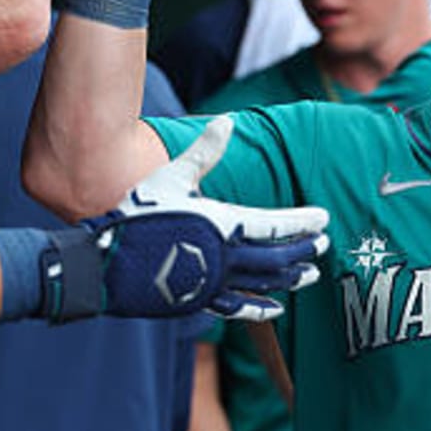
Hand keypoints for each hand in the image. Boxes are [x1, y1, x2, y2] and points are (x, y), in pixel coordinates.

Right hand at [92, 114, 330, 321]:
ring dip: (290, 279)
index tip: (324, 219)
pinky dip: (260, 308)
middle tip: (323, 245)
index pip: (276, 225)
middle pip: (277, 258)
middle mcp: (224, 257)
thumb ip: (204, 152)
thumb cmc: (139, 213)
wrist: (106, 261)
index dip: (303, 223)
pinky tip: (275, 309)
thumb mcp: (172, 176)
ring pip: (263, 284)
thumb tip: (228, 121)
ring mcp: (212, 283)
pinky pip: (238, 308)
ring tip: (310, 275)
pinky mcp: (198, 300)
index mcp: (223, 224)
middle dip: (303, 251)